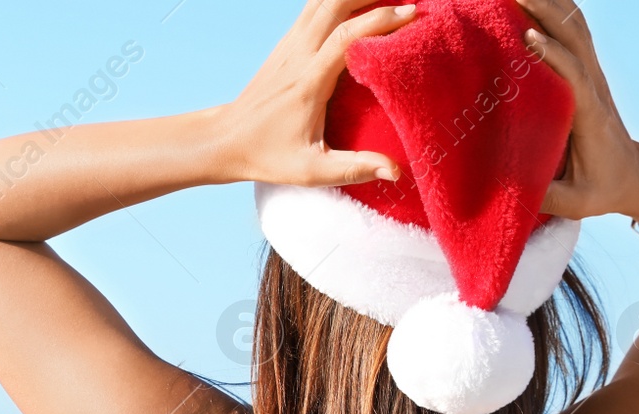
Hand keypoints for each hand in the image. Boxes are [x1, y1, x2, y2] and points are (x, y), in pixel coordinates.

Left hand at [219, 0, 418, 186]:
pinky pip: (315, 7)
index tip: (413, 15)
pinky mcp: (287, 43)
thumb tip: (395, 172)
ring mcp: (290, 44)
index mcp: (308, 82)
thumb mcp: (310, 171)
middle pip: (335, 2)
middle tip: (408, 1)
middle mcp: (298, 55)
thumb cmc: (267, 156)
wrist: (226, 140)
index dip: (380, 20)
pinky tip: (362, 4)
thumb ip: (353, 169)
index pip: (346, 36)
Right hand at [515, 0, 638, 218]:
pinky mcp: (586, 71)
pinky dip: (553, 8)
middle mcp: (594, 85)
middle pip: (575, 35)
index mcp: (591, 115)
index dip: (553, 55)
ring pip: (575, 24)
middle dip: (545, 9)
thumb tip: (505, 191)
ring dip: (548, 1)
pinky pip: (572, 29)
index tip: (527, 37)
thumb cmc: (601, 189)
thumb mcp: (575, 204)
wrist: (634, 176)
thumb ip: (544, 196)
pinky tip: (529, 0)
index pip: (576, 75)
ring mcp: (592, 74)